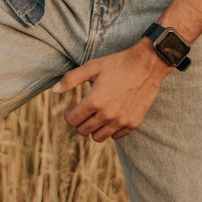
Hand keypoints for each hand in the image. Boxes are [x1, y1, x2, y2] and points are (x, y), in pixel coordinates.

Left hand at [53, 40, 171, 141]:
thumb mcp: (92, 67)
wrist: (148, 65)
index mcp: (95, 101)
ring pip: (98, 137)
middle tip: (83, 111)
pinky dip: (110, 129)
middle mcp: (107, 114)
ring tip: (96, 115)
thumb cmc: (118, 64)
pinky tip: (111, 116)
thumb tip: (54, 91)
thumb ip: (71, 79)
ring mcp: (121, 121)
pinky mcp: (133, 123)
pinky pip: (115, 136)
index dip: (68, 114)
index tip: (72, 108)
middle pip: (83, 130)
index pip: (72, 120)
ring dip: (94, 128)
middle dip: (79, 121)